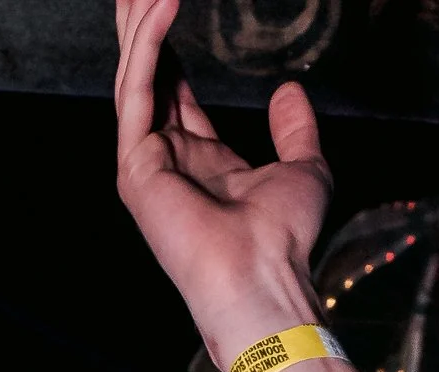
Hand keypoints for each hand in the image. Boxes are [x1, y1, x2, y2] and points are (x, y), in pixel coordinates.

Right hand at [113, 0, 332, 352]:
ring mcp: (145, 163)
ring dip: (140, 23)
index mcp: (198, 159)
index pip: (172, 89)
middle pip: (144, 76)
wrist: (264, 276)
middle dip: (139, 26)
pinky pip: (138, 90)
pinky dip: (149, 44)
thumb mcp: (303, 167)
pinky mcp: (136, 166)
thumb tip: (289, 89)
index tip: (168, 2)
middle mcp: (166, 159)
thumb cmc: (283, 239)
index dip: (168, 44)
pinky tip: (163, 4)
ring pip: (135, 75)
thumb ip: (294, 129)